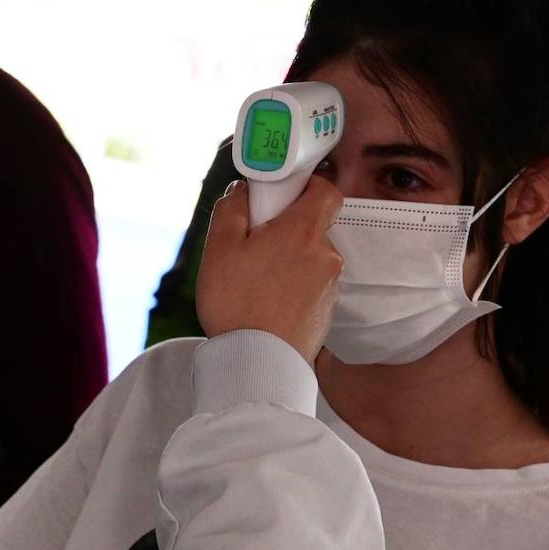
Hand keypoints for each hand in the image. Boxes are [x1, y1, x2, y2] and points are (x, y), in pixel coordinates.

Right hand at [196, 177, 343, 362]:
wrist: (258, 363)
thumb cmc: (237, 304)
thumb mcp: (219, 247)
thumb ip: (232, 208)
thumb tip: (242, 190)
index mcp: (303, 231)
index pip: (325, 189)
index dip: (304, 185)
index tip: (277, 195)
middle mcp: (325, 254)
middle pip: (312, 225)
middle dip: (284, 227)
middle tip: (252, 243)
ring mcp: (329, 284)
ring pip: (309, 256)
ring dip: (286, 259)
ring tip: (253, 280)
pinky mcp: (326, 310)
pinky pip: (310, 284)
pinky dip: (291, 285)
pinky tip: (264, 301)